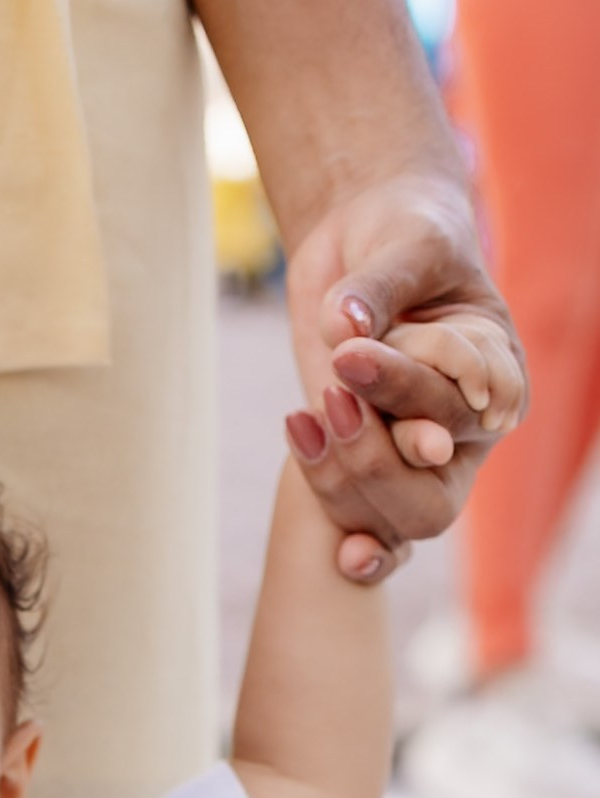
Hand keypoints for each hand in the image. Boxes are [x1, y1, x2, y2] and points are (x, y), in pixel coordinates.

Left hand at [283, 175, 525, 582]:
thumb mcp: (405, 243)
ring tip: (303, 417)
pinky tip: (342, 557)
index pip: (465, 410)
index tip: (355, 358)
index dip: (414, 397)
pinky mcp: (367, 471)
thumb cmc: (404, 236)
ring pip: (393, 513)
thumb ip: (381, 287)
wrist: (364, 247)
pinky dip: (358, 543)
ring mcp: (415, 460)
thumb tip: (346, 328)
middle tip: (329, 390)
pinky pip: (372, 531)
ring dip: (341, 476)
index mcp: (498, 378)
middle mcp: (464, 432)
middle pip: (432, 478)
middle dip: (374, 449)